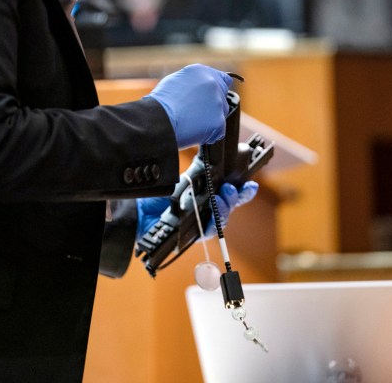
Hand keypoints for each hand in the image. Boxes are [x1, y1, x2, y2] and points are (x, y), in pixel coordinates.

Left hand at [136, 181, 258, 239]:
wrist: (140, 215)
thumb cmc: (159, 197)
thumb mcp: (182, 180)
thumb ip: (198, 171)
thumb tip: (210, 156)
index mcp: (208, 195)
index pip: (230, 192)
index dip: (243, 190)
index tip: (251, 185)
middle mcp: (208, 210)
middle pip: (230, 205)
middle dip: (236, 197)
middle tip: (232, 189)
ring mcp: (202, 223)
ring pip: (222, 218)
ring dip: (225, 208)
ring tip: (221, 198)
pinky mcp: (194, 235)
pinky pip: (209, 231)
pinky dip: (213, 223)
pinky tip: (214, 216)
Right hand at [146, 64, 232, 148]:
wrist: (158, 119)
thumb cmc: (161, 102)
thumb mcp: (175, 81)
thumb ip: (193, 83)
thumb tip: (199, 88)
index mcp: (202, 72)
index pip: (223, 79)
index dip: (218, 89)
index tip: (211, 98)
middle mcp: (213, 84)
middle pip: (222, 99)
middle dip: (212, 107)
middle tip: (194, 113)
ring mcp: (217, 103)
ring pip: (220, 115)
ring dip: (209, 120)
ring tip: (190, 122)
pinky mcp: (219, 122)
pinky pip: (217, 131)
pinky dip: (208, 134)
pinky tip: (193, 131)